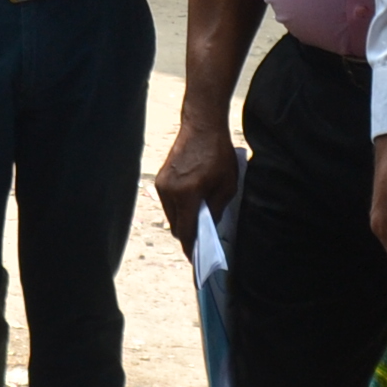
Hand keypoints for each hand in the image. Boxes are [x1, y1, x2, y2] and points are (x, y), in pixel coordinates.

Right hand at [152, 116, 238, 245]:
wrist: (202, 127)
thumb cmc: (218, 154)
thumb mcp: (227, 185)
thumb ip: (216, 209)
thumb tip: (209, 226)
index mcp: (187, 194)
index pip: (186, 231)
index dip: (191, 248)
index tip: (195, 260)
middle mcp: (169, 191)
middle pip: (175, 226)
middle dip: (188, 235)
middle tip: (202, 239)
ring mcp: (162, 185)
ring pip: (170, 215)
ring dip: (182, 220)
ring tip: (198, 219)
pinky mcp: (160, 179)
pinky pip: (167, 203)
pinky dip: (178, 208)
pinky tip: (191, 204)